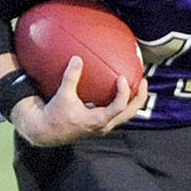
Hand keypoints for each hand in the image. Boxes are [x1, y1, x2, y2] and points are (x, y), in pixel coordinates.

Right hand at [13, 57, 147, 146]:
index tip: (122, 77)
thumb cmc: (54, 116)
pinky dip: (122, 102)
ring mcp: (103, 126)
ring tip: (138, 84)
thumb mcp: (62, 96)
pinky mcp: (99, 124)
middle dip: (140, 97)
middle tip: (143, 81)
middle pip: (130, 113)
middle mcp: (104, 126)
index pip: (119, 107)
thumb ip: (71, 77)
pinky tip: (118, 89)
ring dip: (133, 101)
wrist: (47, 132)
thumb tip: (77, 58)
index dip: (124, 92)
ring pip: (125, 115)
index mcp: (98, 121)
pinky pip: (116, 113)